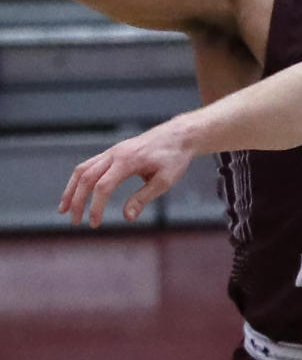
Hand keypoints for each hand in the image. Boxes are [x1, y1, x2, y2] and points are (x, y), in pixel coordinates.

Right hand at [59, 120, 195, 227]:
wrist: (179, 135)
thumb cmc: (174, 158)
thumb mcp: (165, 181)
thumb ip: (144, 198)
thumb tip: (126, 217)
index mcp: (128, 161)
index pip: (103, 186)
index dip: (96, 207)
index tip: (94, 224)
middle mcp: (115, 154)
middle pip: (86, 177)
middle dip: (77, 201)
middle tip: (75, 222)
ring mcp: (113, 151)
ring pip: (83, 169)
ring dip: (71, 189)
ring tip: (64, 209)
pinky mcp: (113, 153)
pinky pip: (90, 164)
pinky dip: (79, 180)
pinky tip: (76, 193)